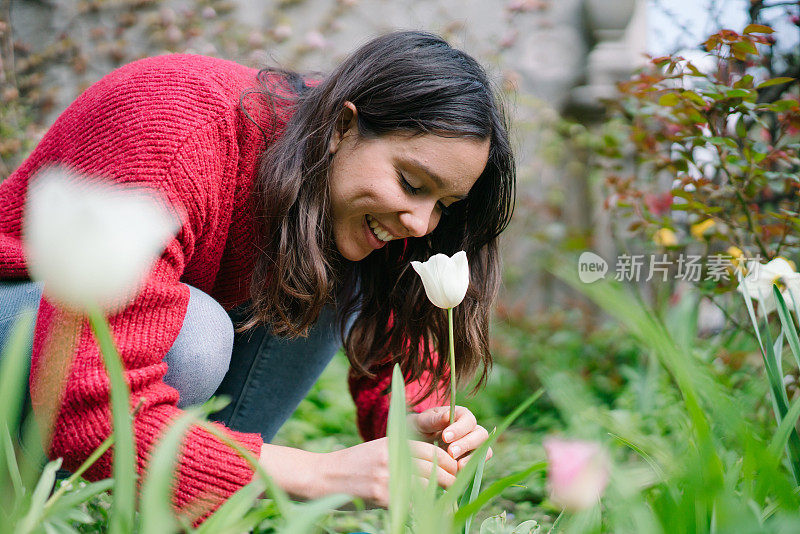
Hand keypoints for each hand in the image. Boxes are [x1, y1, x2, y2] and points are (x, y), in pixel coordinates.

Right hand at [319, 437, 458, 507]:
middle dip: (449, 479)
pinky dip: (417, 508)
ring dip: (437, 495)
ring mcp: (388, 477)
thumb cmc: (353, 463)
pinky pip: (409, 504)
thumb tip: (430, 465)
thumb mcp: (378, 449)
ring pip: (426, 487)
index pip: (431, 452)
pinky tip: (420, 510)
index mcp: (394, 444)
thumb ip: (401, 453)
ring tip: (443, 500)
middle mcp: (393, 458)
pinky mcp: (382, 496)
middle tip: (455, 486)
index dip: (447, 462)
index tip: (455, 470)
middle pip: (433, 469)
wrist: (324, 476)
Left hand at [409, 405, 492, 469]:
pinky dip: (471, 468)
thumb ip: (433, 419)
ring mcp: (473, 445)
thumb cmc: (419, 428)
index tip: (445, 437)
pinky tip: (458, 472)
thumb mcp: (421, 422)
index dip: (460, 428)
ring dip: (472, 457)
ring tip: (457, 465)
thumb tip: (447, 415)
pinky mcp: (471, 460)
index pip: (468, 419)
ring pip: (485, 449)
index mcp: (460, 415)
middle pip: (481, 434)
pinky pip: (479, 464)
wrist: (416, 443)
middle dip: (467, 444)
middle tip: (451, 452)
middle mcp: (470, 429)